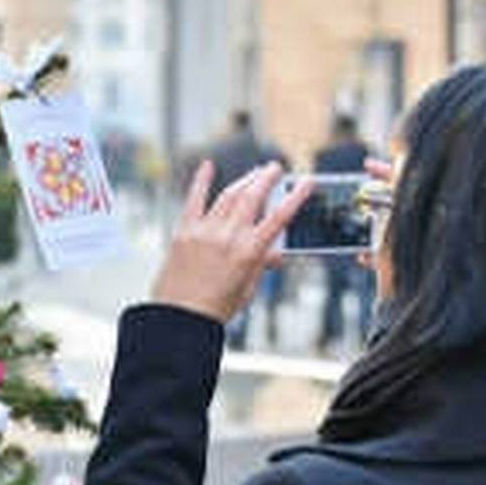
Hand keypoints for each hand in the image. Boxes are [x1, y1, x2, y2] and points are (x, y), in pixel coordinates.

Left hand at [151, 161, 312, 323]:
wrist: (179, 318)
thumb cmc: (215, 308)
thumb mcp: (247, 289)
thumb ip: (261, 264)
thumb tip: (275, 253)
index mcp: (248, 253)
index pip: (279, 217)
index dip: (296, 197)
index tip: (306, 182)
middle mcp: (227, 237)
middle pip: (253, 197)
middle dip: (267, 178)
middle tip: (276, 168)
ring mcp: (204, 231)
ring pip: (228, 195)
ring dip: (244, 180)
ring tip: (255, 172)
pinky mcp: (184, 231)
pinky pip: (194, 200)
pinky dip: (201, 181)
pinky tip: (207, 166)